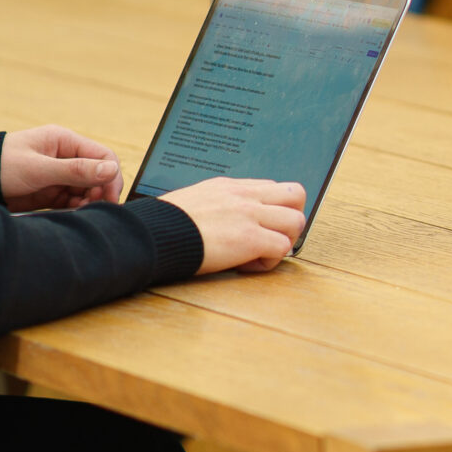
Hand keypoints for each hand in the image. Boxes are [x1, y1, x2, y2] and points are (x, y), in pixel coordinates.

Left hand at [1, 126, 122, 209]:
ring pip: (86, 189)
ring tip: (80, 212)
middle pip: (97, 174)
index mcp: (64, 141)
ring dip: (88, 202)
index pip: (102, 156)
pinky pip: (72, 200)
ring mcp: (57, 175)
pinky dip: (76, 208)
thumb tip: (111, 170)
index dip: (110, 176)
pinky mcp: (49, 192)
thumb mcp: (38, 168)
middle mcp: (64, 156)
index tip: (109, 197)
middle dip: (100, 191)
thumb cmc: (1, 165)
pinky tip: (73, 214)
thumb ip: (75, 170)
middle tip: (94, 208)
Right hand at [162, 177, 307, 273]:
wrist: (155, 234)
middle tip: (272, 238)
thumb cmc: (167, 225)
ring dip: (284, 240)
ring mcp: (250, 215)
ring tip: (260, 253)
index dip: (272, 210)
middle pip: (296, 194)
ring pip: (296, 221)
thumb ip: (219, 205)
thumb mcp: (197, 201)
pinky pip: (282, 248)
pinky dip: (269, 262)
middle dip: (291, 218)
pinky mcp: (250, 238)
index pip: (272, 188)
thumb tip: (226, 220)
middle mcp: (245, 195)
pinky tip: (247, 266)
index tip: (258, 228)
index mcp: (231, 186)